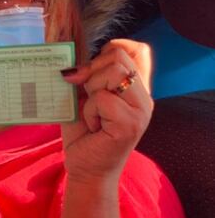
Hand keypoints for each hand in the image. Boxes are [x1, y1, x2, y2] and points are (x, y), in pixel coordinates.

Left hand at [60, 40, 153, 184]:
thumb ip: (85, 75)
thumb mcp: (82, 97)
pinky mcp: (131, 123)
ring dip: (91, 92)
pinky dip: (89, 111)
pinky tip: (93, 127)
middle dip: (92, 72)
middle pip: (118, 56)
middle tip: (86, 95)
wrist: (85, 168)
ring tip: (92, 115)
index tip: (93, 69)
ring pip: (112, 73)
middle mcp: (144, 97)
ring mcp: (141, 110)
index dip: (111, 49)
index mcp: (135, 88)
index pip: (137, 49)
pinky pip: (102, 98)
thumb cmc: (83, 133)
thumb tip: (72, 58)